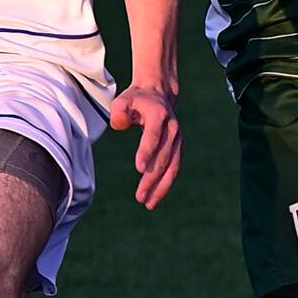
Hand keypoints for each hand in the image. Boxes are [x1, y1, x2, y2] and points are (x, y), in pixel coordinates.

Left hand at [109, 84, 180, 208]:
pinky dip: (166, 185)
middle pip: (163, 156)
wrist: (157, 93)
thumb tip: (118, 125)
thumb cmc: (135, 100)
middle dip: (152, 178)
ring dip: (162, 187)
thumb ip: (119, 112)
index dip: (147, 151)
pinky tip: (154, 198)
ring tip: (148, 204)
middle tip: (140, 196)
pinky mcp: (178, 148)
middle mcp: (172, 128)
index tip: (139, 169)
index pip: (153, 136)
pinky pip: (174, 169)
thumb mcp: (123, 100)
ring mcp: (177, 139)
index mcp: (158, 115)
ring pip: (173, 167)